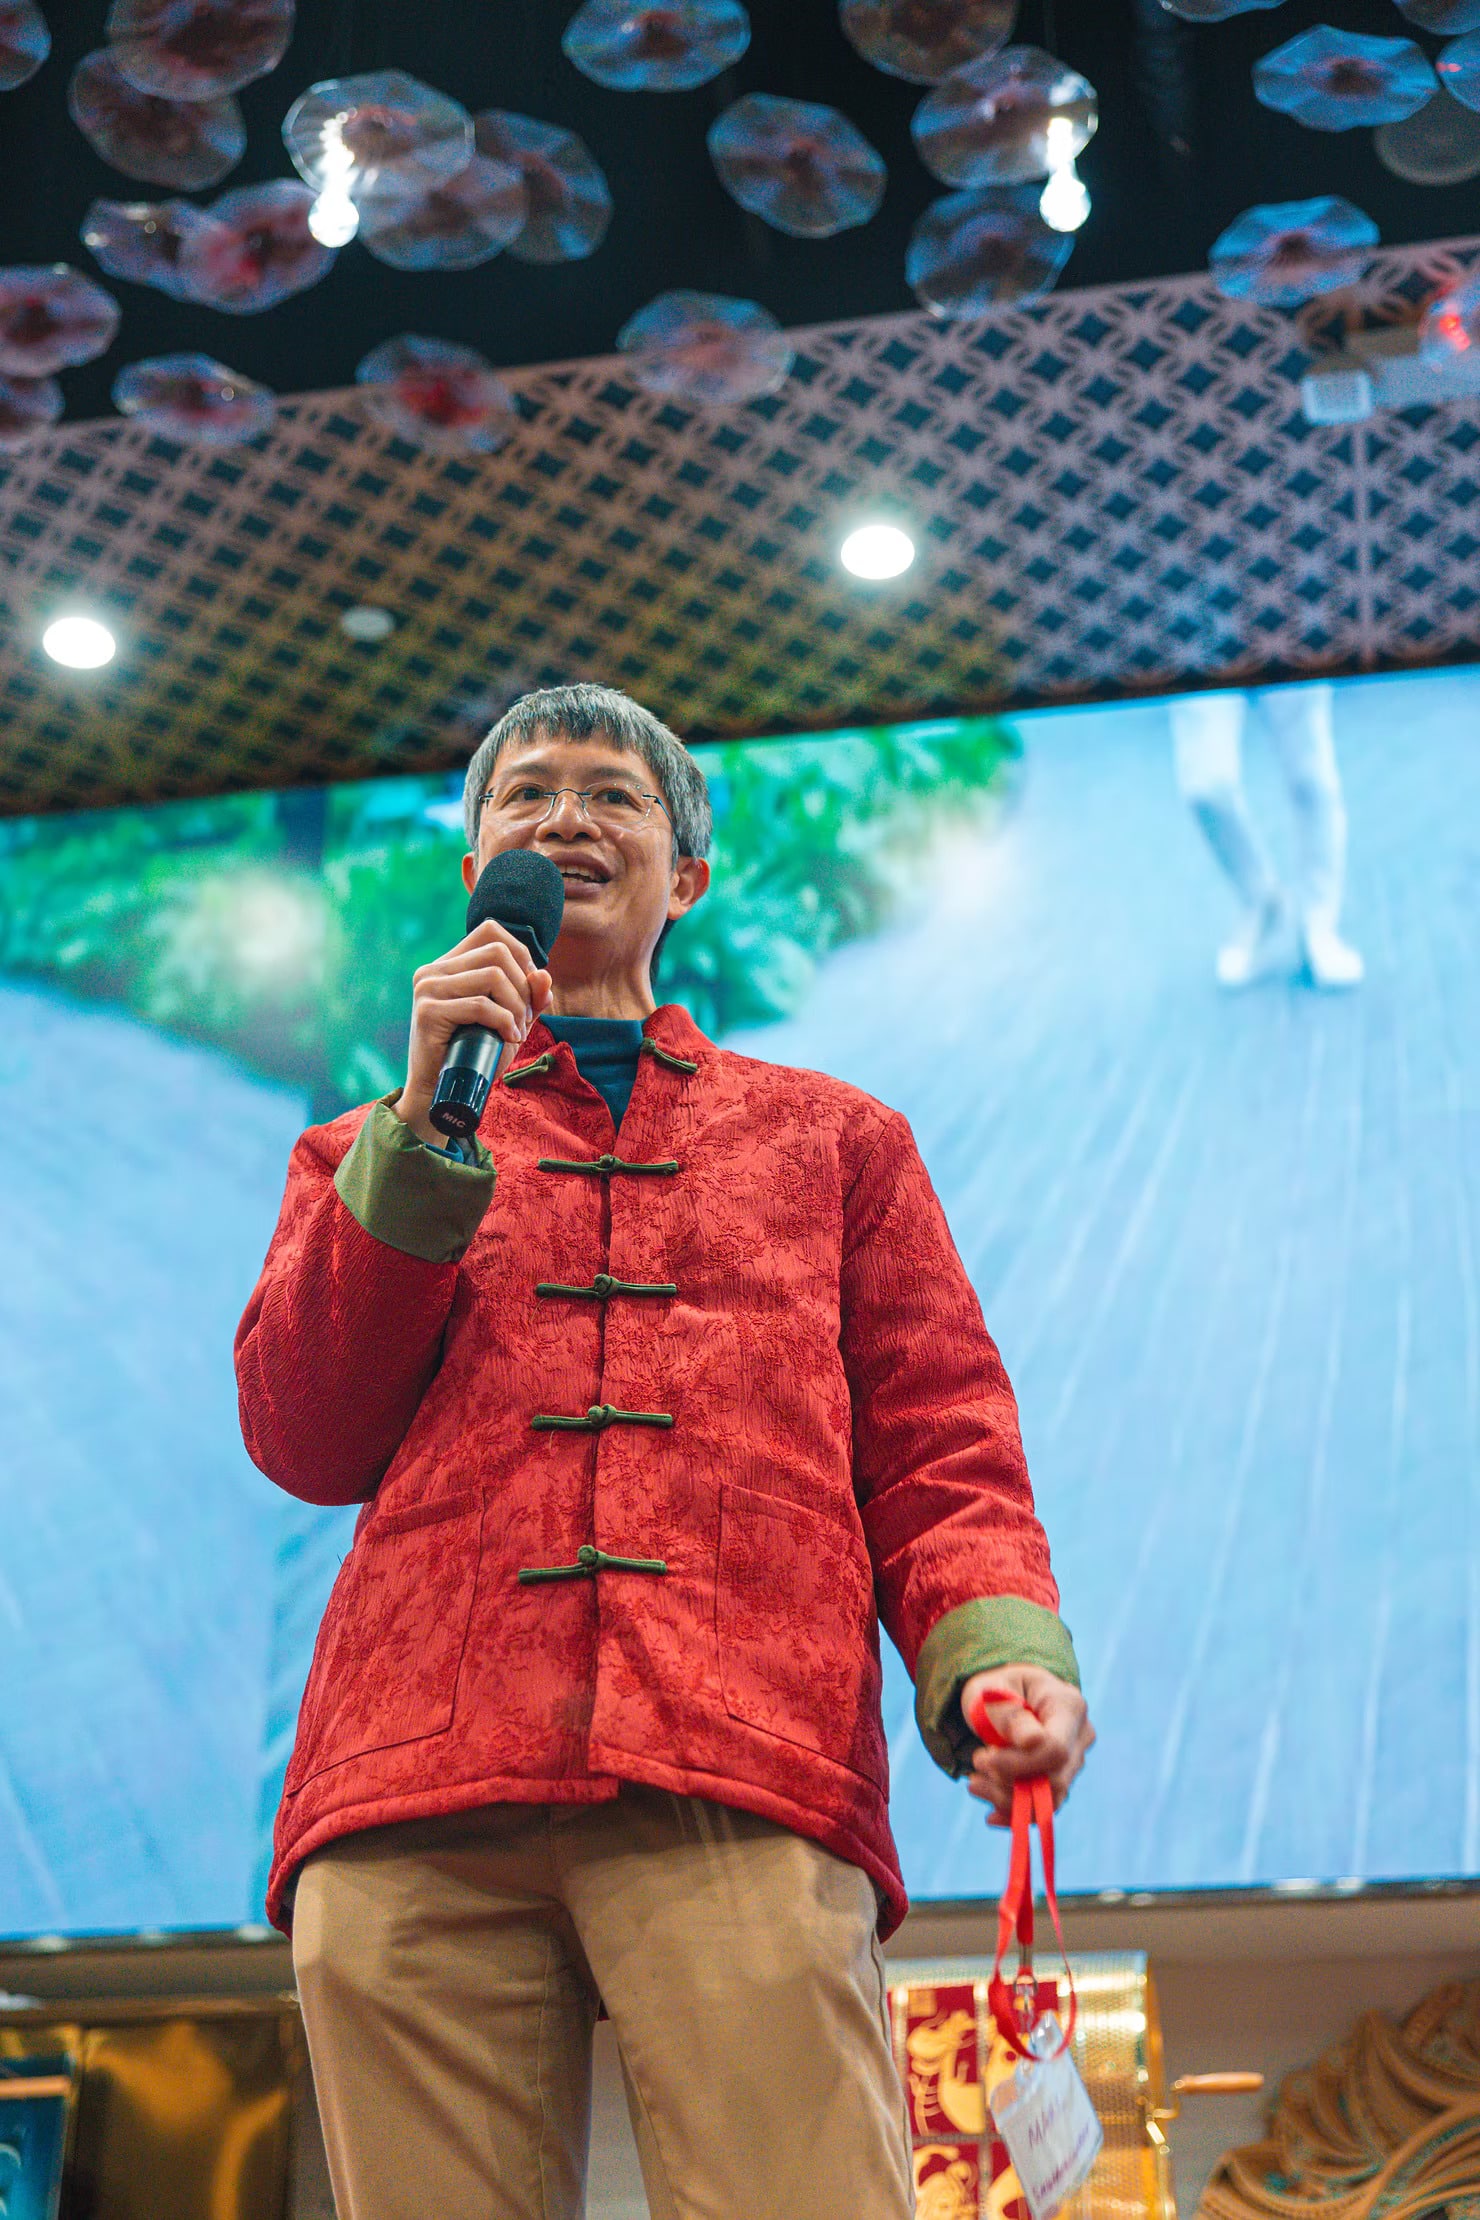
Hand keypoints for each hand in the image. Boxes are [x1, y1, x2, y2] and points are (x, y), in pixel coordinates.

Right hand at [395, 920, 553, 1145]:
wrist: (440, 1093)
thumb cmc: (476, 1056)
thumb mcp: (510, 1022)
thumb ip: (529, 998)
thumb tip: (544, 974)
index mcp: (448, 964)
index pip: (491, 930)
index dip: (521, 954)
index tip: (528, 989)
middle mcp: (434, 970)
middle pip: (498, 951)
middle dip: (523, 985)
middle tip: (524, 1018)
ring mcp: (428, 989)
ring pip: (493, 976)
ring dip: (517, 1006)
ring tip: (517, 1031)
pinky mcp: (428, 1012)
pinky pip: (481, 1005)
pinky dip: (505, 1021)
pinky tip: (509, 1037)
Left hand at [960, 1665, 1093, 1827]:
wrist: (1006, 1696)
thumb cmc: (997, 1689)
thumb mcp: (992, 1691)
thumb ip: (1009, 1713)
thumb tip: (1032, 1742)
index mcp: (1069, 1705)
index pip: (1054, 1749)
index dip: (1017, 1763)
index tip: (982, 1758)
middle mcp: (1080, 1736)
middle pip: (1054, 1779)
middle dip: (1008, 1782)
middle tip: (976, 1767)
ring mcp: (1074, 1761)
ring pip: (1050, 1799)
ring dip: (1007, 1801)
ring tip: (975, 1785)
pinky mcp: (1062, 1780)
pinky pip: (1045, 1809)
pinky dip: (1016, 1815)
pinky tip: (992, 1814)